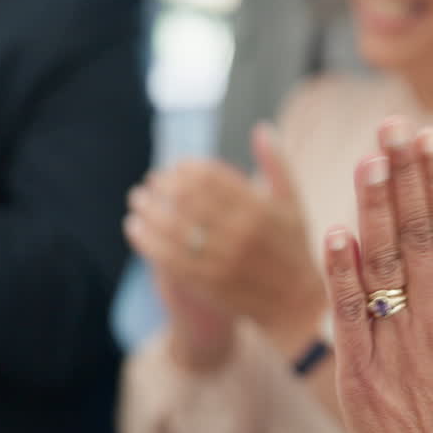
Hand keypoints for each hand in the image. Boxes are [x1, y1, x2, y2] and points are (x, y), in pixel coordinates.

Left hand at [124, 122, 324, 357]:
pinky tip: (135, 228)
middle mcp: (242, 232)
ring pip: (172, 227)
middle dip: (162, 186)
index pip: (212, 177)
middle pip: (188, 198)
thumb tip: (262, 128)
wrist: (297, 304)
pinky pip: (167, 257)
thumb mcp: (293, 203)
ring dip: (148, 209)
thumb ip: (277, 164)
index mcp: (261, 208)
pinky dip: (146, 239)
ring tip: (137, 201)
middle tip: (151, 182)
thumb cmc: (294, 247)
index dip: (187, 168)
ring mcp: (223, 259)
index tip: (175, 167)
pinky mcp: (208, 283)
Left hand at [323, 118, 432, 432]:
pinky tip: (335, 231)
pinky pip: (349, 314)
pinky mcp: (359, 371)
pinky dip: (341, 273)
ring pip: (383, 266)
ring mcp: (395, 345)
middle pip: (418, 237)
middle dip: (406, 178)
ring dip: (374, 210)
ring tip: (368, 161)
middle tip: (394, 129)